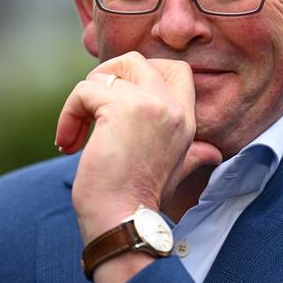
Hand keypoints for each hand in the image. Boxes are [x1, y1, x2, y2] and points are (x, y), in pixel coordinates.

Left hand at [55, 51, 221, 243]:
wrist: (125, 222)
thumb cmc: (142, 199)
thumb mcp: (175, 170)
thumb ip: (194, 154)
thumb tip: (214, 154)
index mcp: (186, 118)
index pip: (176, 69)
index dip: (142, 74)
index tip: (118, 102)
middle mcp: (172, 106)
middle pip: (137, 60)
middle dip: (108, 76)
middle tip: (92, 107)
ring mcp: (150, 104)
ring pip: (106, 73)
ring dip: (82, 99)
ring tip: (76, 131)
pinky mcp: (121, 108)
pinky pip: (84, 91)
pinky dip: (68, 115)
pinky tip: (68, 143)